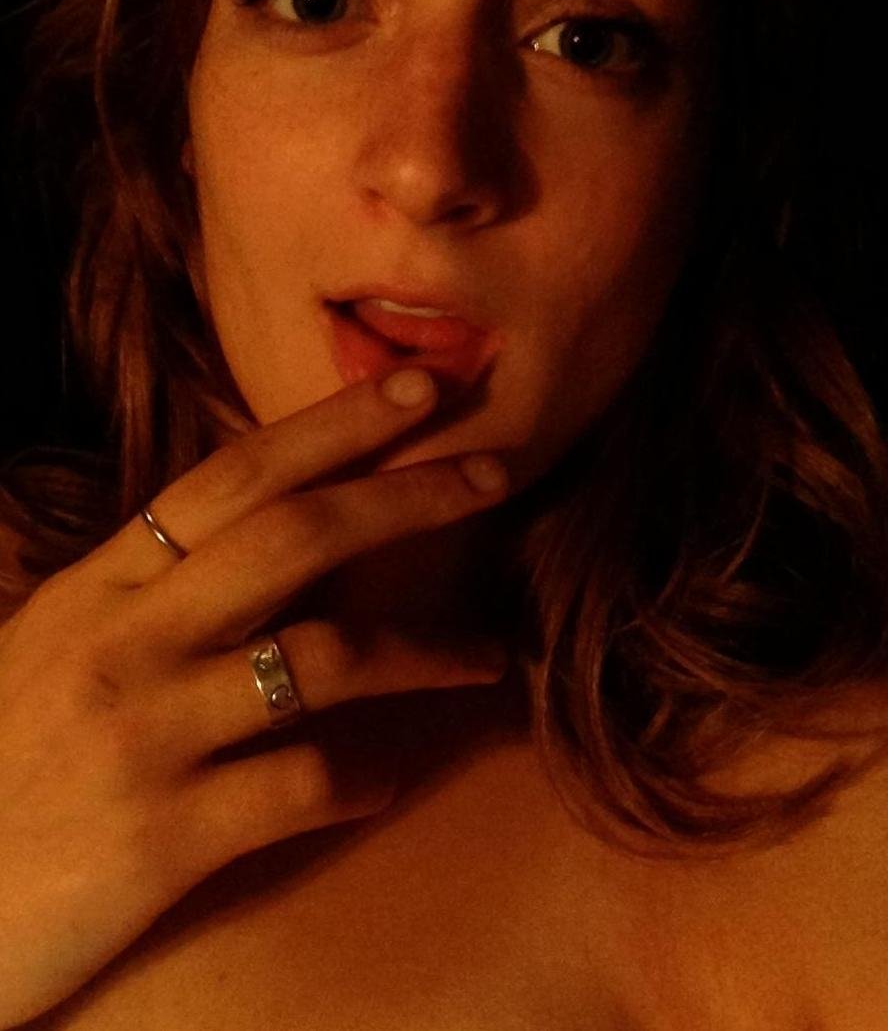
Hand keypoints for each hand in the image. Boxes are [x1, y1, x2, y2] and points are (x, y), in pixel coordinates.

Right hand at [0, 368, 508, 1025]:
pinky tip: (388, 778)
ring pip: (325, 660)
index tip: (421, 388)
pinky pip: (302, 785)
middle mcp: (128, 641)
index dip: (336, 425)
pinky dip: (364, 778)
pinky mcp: (165, 834)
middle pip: (297, 537)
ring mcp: (148, 733)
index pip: (236, 476)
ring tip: (486, 658)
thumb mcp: (54, 649)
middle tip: (498, 471)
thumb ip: (147, 594)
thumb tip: (250, 545)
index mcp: (102, 588)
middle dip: (409, 494)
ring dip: (427, 652)